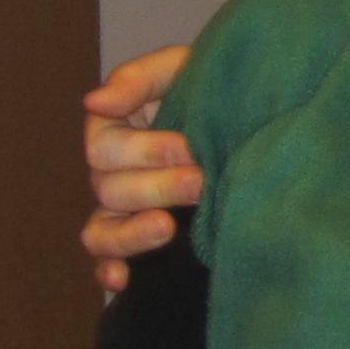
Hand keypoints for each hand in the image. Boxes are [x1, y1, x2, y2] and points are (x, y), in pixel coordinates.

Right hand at [82, 45, 200, 291]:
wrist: (257, 118)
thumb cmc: (214, 88)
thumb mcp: (180, 68)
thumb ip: (137, 79)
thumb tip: (92, 102)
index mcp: (113, 128)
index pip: (105, 147)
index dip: (146, 151)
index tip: (191, 148)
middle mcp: (112, 172)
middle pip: (110, 189)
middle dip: (157, 186)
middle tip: (201, 181)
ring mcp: (122, 210)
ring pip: (101, 231)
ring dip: (131, 233)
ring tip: (167, 227)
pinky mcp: (138, 241)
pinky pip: (108, 261)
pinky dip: (109, 272)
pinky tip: (122, 280)